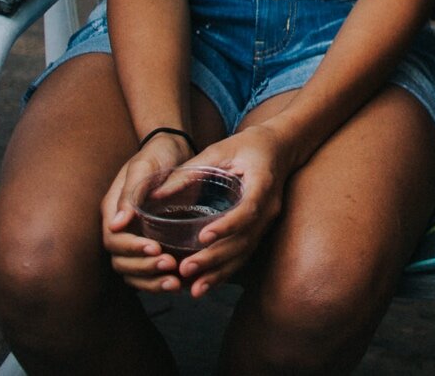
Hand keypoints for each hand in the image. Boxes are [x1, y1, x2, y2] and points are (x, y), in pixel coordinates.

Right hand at [101, 130, 195, 292]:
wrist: (175, 149)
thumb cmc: (157, 154)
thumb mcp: (143, 167)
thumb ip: (130, 193)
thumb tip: (116, 224)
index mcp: (113, 211)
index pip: (113, 240)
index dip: (131, 249)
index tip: (155, 248)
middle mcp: (122, 228)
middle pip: (121, 262)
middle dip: (144, 268)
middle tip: (170, 265)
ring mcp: (137, 237)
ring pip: (134, 271)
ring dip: (152, 281)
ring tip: (175, 282)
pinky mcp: (154, 241)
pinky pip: (150, 269)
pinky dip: (161, 280)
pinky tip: (181, 283)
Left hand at [170, 123, 296, 297]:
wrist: (280, 147)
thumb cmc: (247, 145)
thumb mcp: (219, 150)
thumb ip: (190, 172)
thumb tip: (154, 195)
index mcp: (262, 184)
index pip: (247, 210)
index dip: (227, 225)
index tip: (203, 237)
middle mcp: (269, 207)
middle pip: (245, 239)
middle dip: (215, 257)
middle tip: (186, 269)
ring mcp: (267, 221)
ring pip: (245, 252)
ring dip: (220, 272)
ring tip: (194, 289)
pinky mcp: (260, 229)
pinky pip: (244, 253)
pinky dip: (226, 270)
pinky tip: (206, 283)